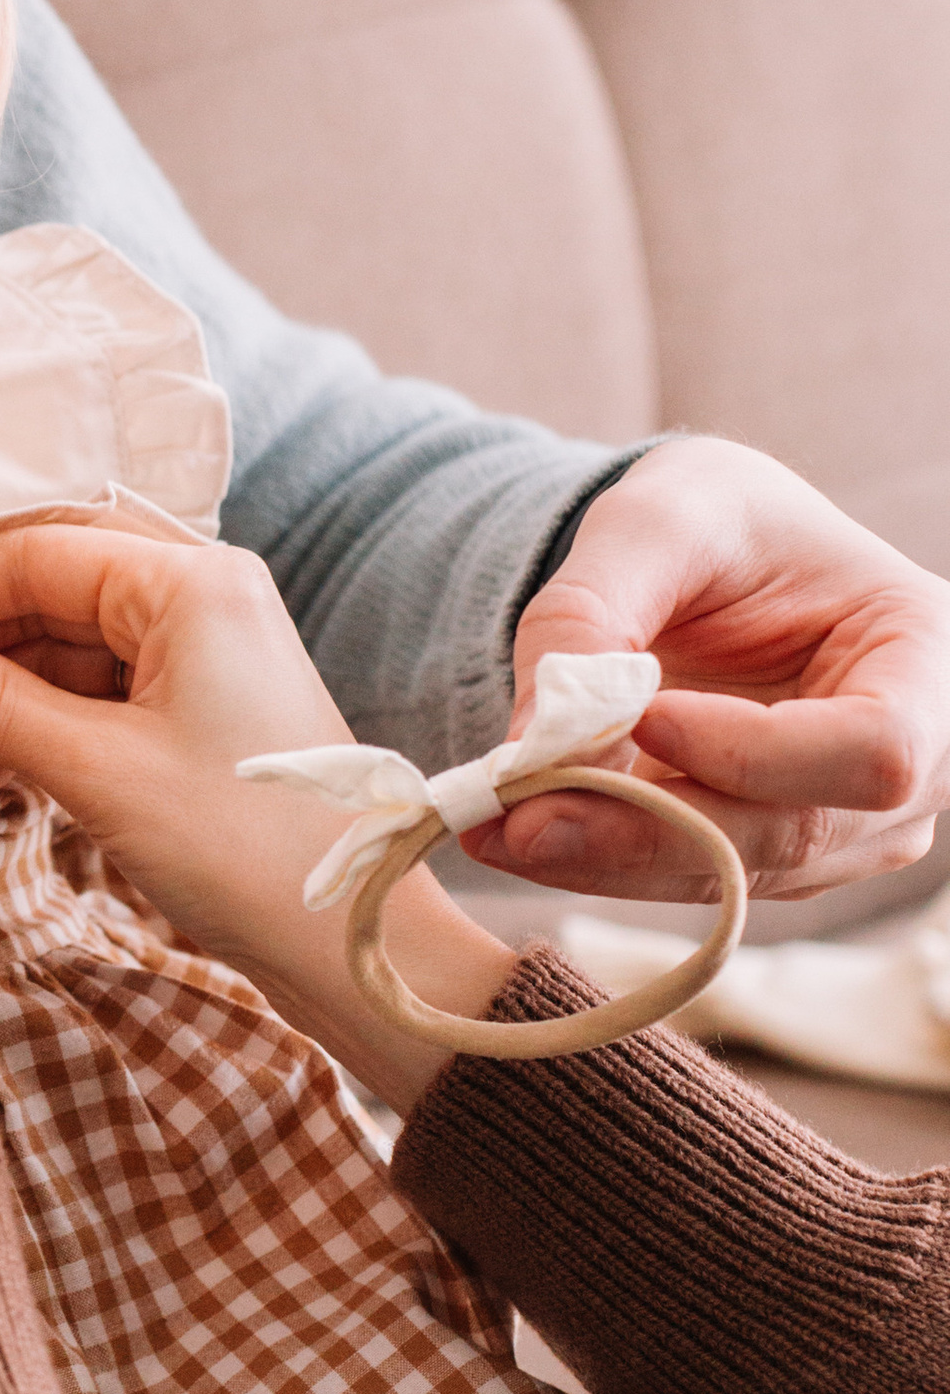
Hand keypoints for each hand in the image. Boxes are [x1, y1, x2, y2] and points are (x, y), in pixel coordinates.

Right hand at [0, 527, 510, 1111]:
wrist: (353, 941)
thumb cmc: (248, 850)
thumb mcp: (99, 772)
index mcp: (191, 581)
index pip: (32, 550)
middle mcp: (201, 593)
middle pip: (46, 580)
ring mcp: (203, 648)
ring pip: (63, 635)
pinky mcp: (199, 704)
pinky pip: (93, 682)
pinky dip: (32, 712)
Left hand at [483, 439, 949, 902]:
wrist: (711, 555)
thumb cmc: (714, 518)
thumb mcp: (655, 518)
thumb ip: (594, 609)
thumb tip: (535, 736)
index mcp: (927, 657)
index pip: (873, 749)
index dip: (756, 755)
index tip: (643, 720)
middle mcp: (914, 767)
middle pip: (792, 835)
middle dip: (645, 829)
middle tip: (515, 817)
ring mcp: (845, 827)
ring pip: (729, 874)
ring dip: (602, 855)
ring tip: (486, 822)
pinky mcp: (768, 856)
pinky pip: (686, 875)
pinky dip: (594, 855)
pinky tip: (511, 827)